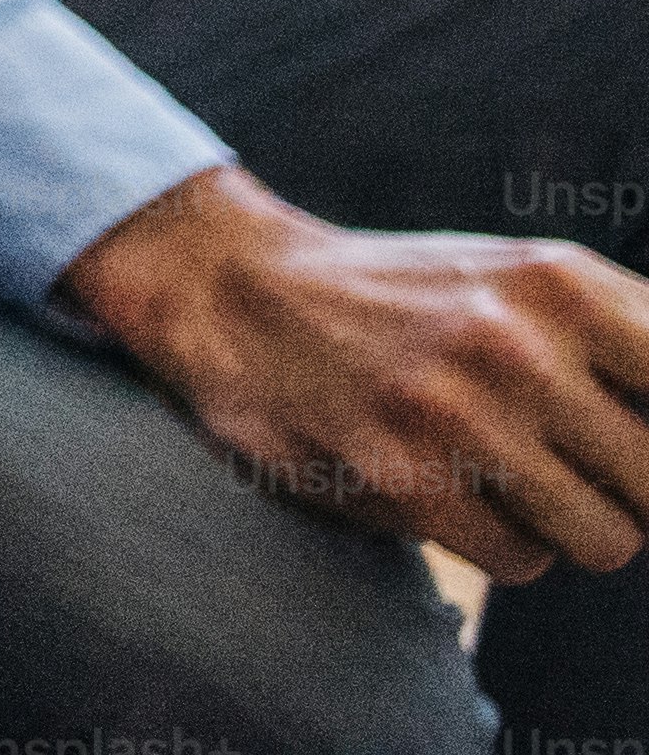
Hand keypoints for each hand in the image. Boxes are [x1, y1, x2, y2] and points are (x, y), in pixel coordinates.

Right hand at [66, 162, 648, 578]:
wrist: (230, 288)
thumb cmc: (406, 295)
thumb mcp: (524, 277)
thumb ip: (631, 339)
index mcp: (560, 282)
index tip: (622, 441)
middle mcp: (516, 340)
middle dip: (622, 489)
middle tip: (568, 463)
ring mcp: (455, 411)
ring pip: (605, 538)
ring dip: (564, 525)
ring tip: (506, 477)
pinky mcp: (400, 477)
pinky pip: (521, 561)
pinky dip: (498, 543)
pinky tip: (447, 489)